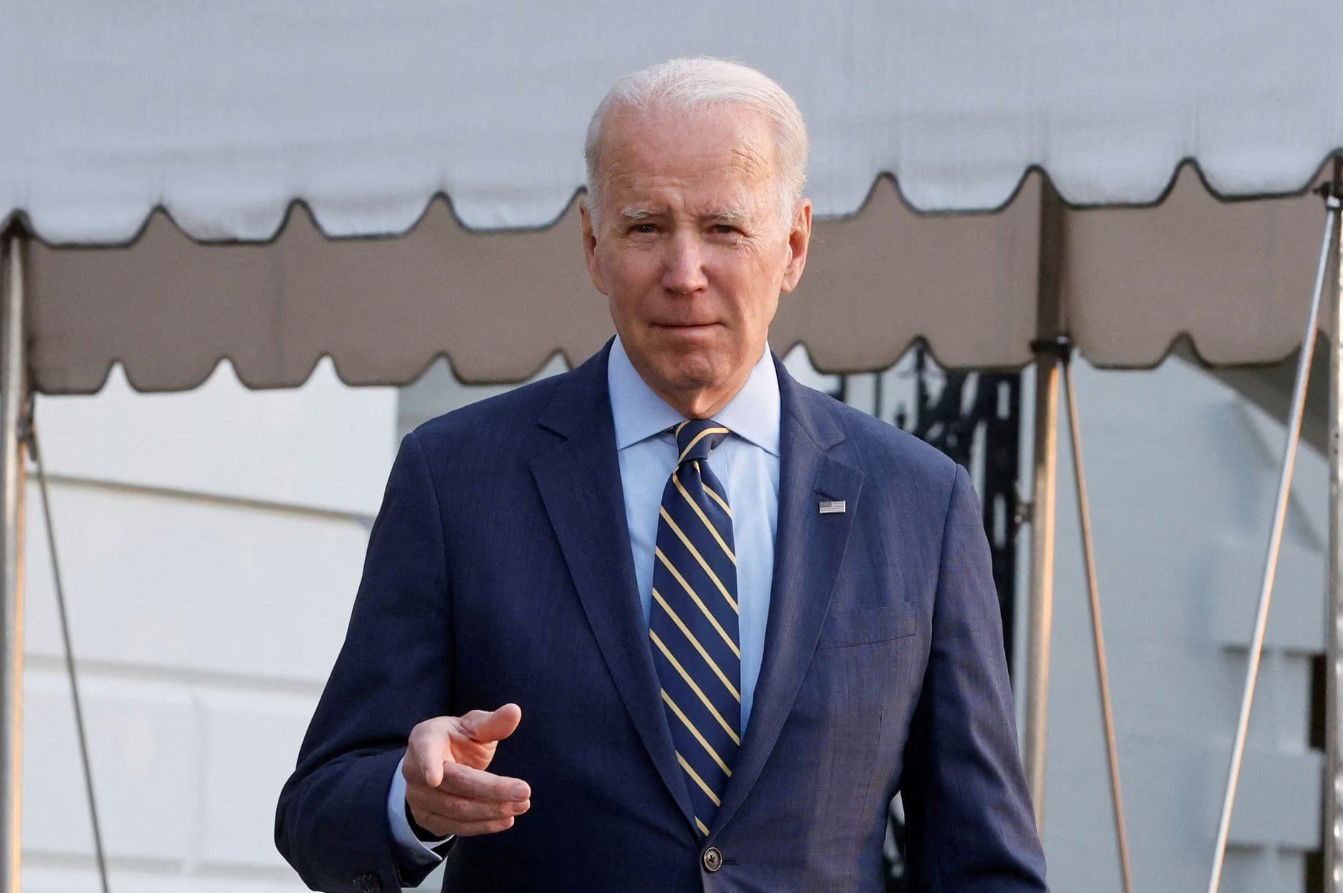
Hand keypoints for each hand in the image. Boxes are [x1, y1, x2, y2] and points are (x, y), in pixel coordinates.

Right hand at [402, 703, 530, 836]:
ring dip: (492, 810)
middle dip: (492, 789)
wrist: (437, 766)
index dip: (428, 763)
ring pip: (457, 809)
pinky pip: (456, 827)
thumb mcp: (472, 726)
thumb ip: (492, 722)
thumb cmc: (458, 740)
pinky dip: (483, 825)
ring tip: (522, 805)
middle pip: (455, 783)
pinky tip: (506, 820)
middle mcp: (413, 769)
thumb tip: (514, 711)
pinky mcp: (426, 819)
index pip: (425, 750)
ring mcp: (417, 797)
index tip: (434, 778)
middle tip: (524, 791)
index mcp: (425, 738)